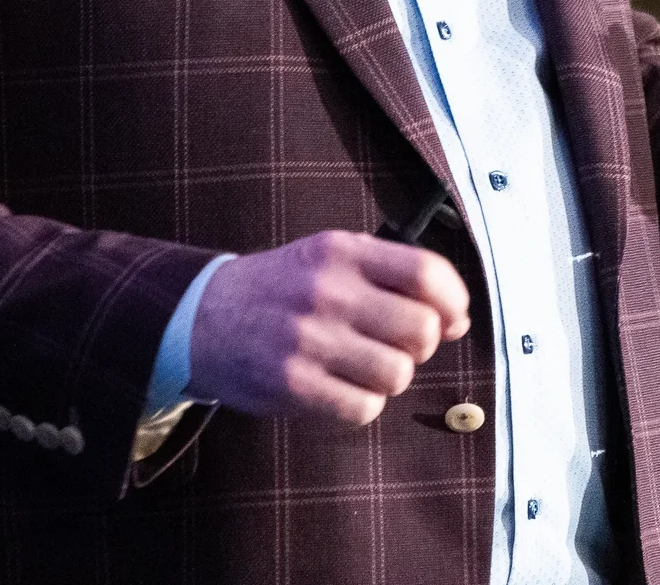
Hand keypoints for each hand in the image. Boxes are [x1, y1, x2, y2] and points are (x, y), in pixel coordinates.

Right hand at [188, 230, 471, 425]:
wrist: (200, 317)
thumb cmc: (284, 289)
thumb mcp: (333, 260)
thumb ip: (396, 279)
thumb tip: (459, 321)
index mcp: (344, 252)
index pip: (428, 273)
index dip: (454, 301)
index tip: (451, 318)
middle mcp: (328, 292)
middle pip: (422, 330)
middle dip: (421, 345)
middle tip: (396, 344)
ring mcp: (308, 339)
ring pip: (398, 374)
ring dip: (391, 377)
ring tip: (364, 367)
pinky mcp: (292, 385)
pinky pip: (364, 408)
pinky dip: (363, 404)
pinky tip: (343, 388)